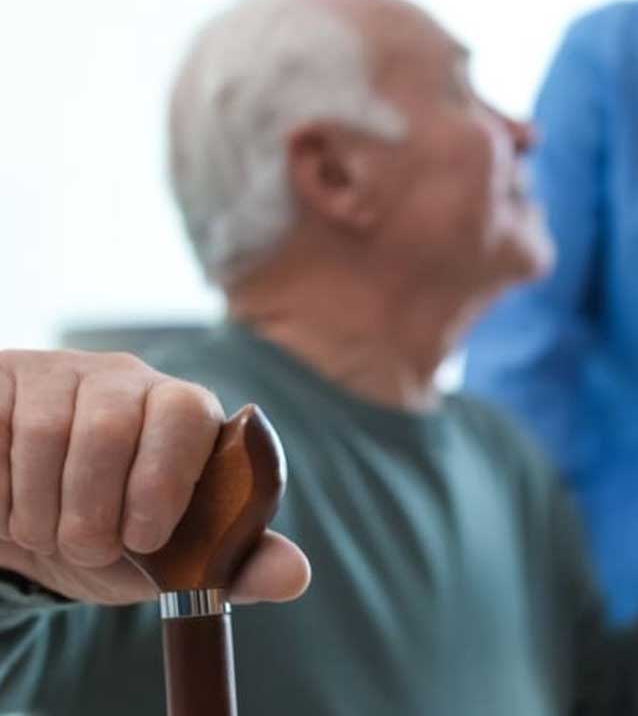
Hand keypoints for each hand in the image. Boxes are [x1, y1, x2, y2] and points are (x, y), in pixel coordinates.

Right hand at [0, 349, 309, 604]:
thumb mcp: (176, 562)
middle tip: (88, 549)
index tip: (145, 539)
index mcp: (184, 412)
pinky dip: (0, 493)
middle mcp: (126, 380)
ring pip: (45, 433)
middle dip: (92, 510)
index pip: (186, 414)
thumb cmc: (120, 538)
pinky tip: (11, 506)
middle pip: (110, 426)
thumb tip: (295, 576)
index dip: (163, 479)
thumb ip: (236, 565)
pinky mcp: (5, 380)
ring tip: (49, 533)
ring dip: (41, 509)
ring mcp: (62, 374)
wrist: (36, 532)